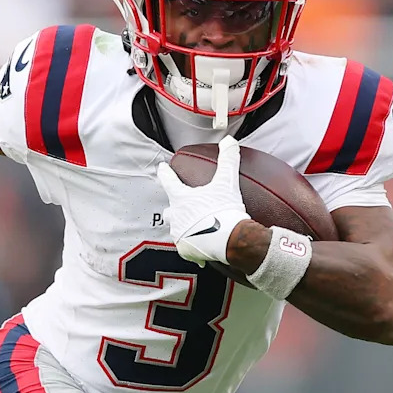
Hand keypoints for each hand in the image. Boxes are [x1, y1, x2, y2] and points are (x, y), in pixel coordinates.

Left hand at [157, 136, 250, 265]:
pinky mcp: (187, 251)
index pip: (169, 181)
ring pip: (177, 229)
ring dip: (183, 227)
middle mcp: (176, 217)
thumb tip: (229, 141)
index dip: (165, 172)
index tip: (162, 168)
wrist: (230, 240)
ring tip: (193, 227)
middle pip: (171, 209)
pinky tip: (201, 246)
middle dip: (175, 207)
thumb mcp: (227, 182)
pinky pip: (187, 248)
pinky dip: (193, 246)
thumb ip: (228, 160)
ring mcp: (180, 235)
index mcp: (181, 199)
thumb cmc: (225, 211)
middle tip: (182, 205)